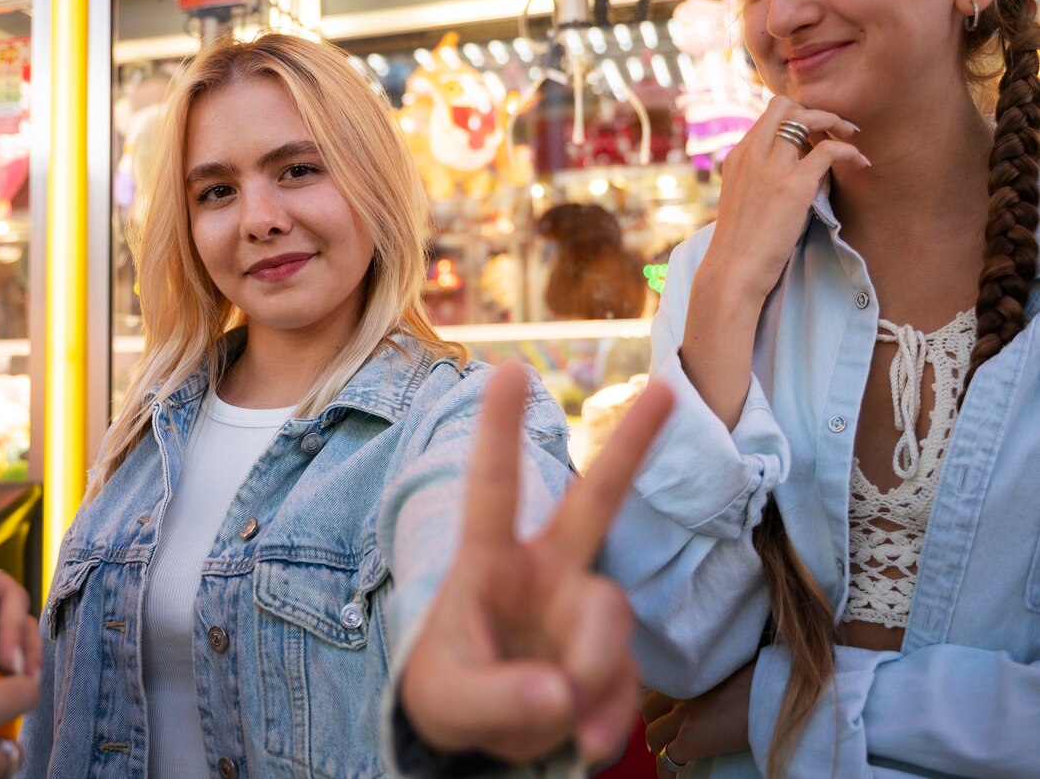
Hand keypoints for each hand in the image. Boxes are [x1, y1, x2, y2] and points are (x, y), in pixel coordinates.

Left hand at [400, 364, 672, 764]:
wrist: (481, 736)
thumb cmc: (447, 691)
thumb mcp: (443, 704)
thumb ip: (494, 700)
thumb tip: (560, 696)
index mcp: (489, 563)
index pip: (492, 490)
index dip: (500, 432)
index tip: (510, 370)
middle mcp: (545, 572)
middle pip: (595, 500)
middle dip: (631, 445)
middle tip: (668, 388)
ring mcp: (585, 610)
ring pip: (610, 617)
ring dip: (583, 675)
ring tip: (551, 716)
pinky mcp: (614, 657)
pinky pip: (627, 682)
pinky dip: (605, 720)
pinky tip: (581, 741)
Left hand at [643, 661, 754, 775]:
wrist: (772, 691)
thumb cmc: (764, 676)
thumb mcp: (734, 666)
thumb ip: (717, 674)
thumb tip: (726, 684)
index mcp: (691, 672)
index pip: (660, 683)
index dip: (660, 700)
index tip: (666, 710)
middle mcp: (681, 692)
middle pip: (649, 708)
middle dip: (654, 721)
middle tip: (665, 735)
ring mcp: (683, 716)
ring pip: (653, 735)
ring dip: (658, 746)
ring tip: (669, 755)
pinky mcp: (691, 740)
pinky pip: (667, 760)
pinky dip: (667, 771)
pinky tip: (674, 778)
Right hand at [705, 96, 866, 305]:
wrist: (732, 270)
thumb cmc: (738, 245)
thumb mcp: (741, 200)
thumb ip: (757, 179)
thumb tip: (788, 173)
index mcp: (737, 157)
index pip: (768, 116)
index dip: (795, 116)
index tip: (813, 132)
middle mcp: (751, 154)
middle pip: (784, 105)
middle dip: (814, 110)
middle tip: (835, 127)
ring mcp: (771, 167)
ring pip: (807, 118)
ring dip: (836, 123)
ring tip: (852, 138)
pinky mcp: (793, 185)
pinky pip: (829, 149)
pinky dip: (850, 150)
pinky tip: (860, 162)